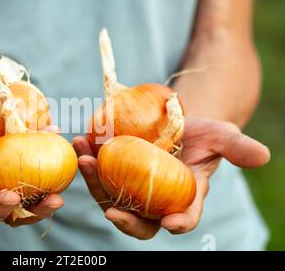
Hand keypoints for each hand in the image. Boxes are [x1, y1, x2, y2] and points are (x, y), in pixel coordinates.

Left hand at [73, 116, 269, 238]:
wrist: (172, 120)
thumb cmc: (199, 132)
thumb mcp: (220, 135)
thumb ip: (236, 147)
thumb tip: (262, 157)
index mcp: (183, 197)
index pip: (184, 217)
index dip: (179, 223)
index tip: (171, 224)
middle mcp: (153, 198)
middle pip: (137, 220)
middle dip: (123, 219)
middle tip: (110, 213)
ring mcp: (129, 186)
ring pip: (109, 195)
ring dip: (94, 181)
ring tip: (85, 156)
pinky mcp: (111, 170)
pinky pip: (97, 171)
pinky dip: (88, 158)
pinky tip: (82, 140)